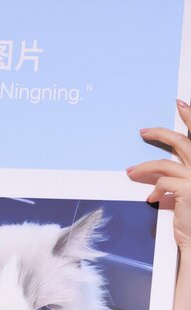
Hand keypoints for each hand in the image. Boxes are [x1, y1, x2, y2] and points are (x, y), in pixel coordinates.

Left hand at [127, 100, 190, 252]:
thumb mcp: (188, 190)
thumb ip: (180, 176)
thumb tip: (161, 172)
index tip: (181, 103)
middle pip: (182, 142)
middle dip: (161, 133)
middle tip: (143, 131)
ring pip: (165, 164)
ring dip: (144, 167)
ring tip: (131, 171)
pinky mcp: (187, 190)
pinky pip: (162, 183)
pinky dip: (154, 189)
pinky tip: (151, 198)